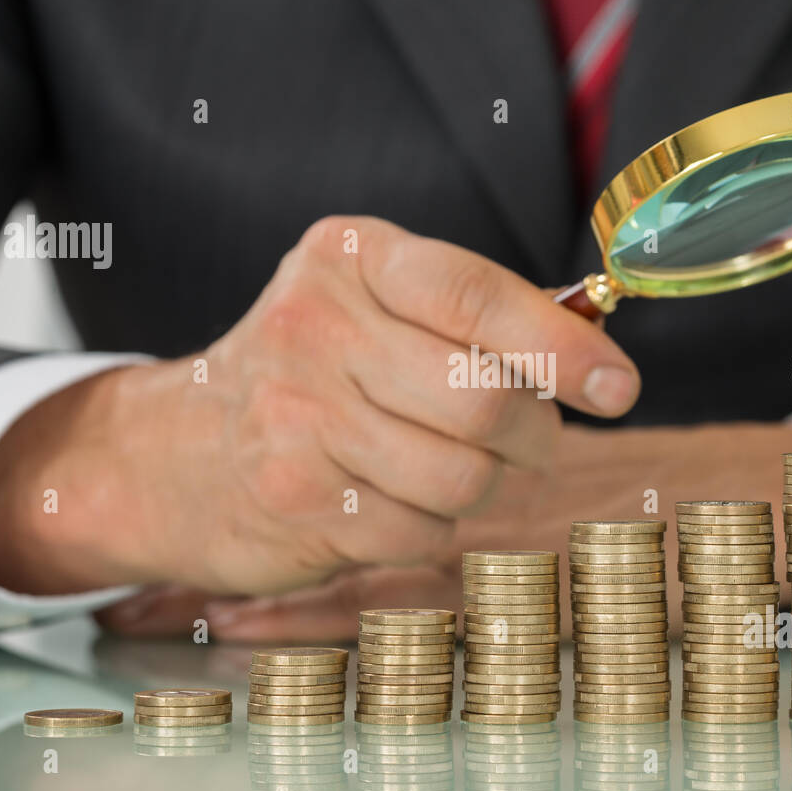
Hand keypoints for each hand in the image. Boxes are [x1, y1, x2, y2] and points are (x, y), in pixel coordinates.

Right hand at [0, 216, 639, 599]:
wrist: (174, 453)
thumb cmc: (309, 373)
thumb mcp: (372, 307)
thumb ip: (474, 319)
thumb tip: (598, 358)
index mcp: (350, 258)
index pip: (479, 296)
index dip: (563, 347)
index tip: (617, 387)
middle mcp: (316, 327)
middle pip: (484, 399)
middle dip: (536, 434)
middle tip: (536, 440)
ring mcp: (299, 418)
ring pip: (464, 476)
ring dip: (488, 486)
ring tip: (456, 468)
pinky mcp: (298, 499)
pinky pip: (425, 531)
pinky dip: (435, 527)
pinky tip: (397, 500)